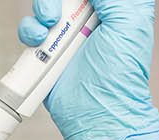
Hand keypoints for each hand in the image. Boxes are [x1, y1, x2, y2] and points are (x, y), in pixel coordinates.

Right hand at [18, 0, 158, 139]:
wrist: (96, 111)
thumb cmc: (120, 76)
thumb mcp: (128, 22)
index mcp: (117, 8)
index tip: (80, 1)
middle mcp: (92, 16)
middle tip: (58, 11)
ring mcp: (68, 32)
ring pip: (46, 5)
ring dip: (42, 9)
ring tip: (48, 25)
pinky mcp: (48, 49)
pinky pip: (31, 28)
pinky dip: (30, 30)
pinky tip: (40, 40)